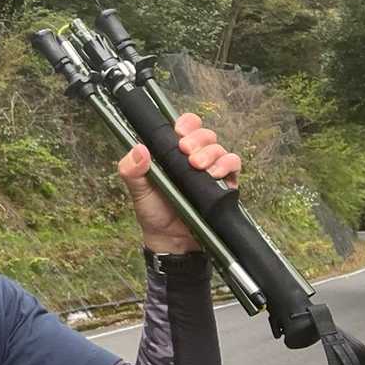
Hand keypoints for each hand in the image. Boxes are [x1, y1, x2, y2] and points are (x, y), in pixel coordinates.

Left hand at [118, 112, 241, 253]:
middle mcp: (193, 158)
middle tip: (186, 151)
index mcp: (172, 152)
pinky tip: (215, 174)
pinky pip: (233, 166)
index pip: (185, 127)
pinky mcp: (224, 184)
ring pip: (220, 148)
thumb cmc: (154, 211)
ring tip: (197, 166)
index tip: (179, 132)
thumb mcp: (137, 190)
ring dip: (211, 153)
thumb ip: (131, 170)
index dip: (186, 124)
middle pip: (205, 134)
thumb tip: (139, 150)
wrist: (170, 240)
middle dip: (198, 139)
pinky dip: (227, 165)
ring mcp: (210, 170)